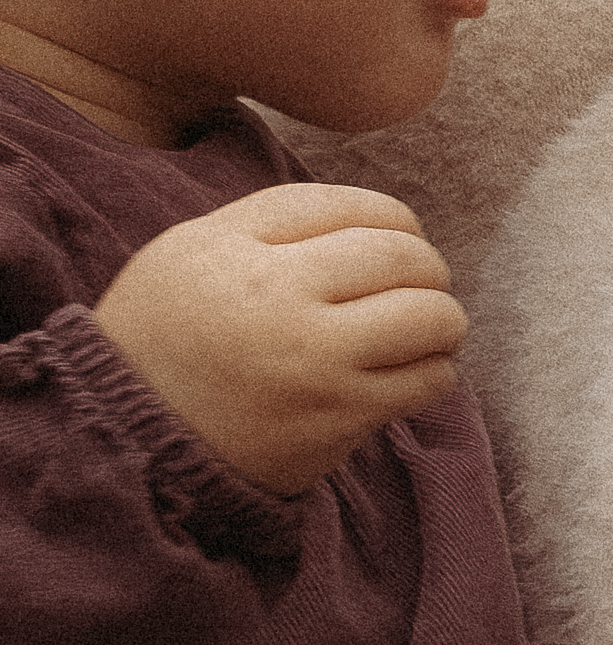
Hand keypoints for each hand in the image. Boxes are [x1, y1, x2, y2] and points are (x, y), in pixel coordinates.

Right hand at [95, 184, 464, 494]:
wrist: (138, 439)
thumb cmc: (171, 339)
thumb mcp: (192, 255)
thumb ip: (275, 225)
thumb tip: (379, 221)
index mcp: (231, 247)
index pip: (344, 205)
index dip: (391, 217)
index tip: (398, 235)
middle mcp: (275, 295)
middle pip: (400, 255)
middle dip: (426, 266)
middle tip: (420, 285)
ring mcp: (315, 359)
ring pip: (432, 316)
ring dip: (442, 319)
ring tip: (423, 329)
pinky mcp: (342, 415)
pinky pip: (431, 379)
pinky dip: (434, 370)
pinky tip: (408, 371)